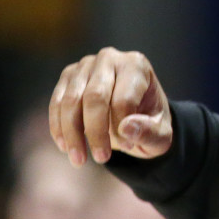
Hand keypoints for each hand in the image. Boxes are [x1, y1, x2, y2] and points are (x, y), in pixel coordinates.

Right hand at [49, 47, 172, 165]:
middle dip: (95, 131)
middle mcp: (109, 58)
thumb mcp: (161, 134)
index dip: (121, 126)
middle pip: (94, 96)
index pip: (123, 98)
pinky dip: (58, 127)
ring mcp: (85, 65)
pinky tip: (66, 148)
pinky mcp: (68, 77)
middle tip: (101, 158)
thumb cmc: (150, 122)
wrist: (133, 113)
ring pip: (70, 100)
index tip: (127, 147)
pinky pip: (56, 103)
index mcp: (136, 65)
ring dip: (72, 134)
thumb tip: (126, 128)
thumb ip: (150, 132)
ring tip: (79, 160)